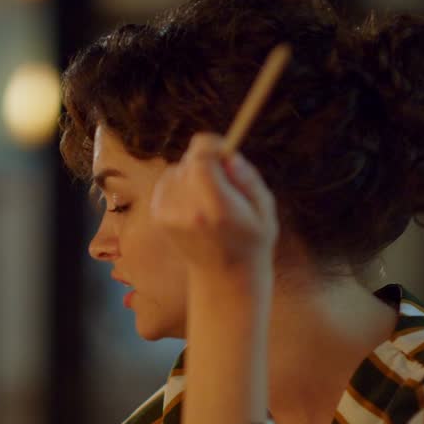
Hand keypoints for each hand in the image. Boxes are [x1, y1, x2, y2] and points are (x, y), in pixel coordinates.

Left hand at [150, 132, 278, 275]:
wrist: (224, 278)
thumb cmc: (251, 241)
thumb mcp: (264, 210)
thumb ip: (247, 178)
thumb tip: (228, 154)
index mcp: (217, 208)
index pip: (200, 156)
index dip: (213, 144)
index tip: (224, 151)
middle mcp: (188, 210)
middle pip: (190, 160)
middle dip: (207, 161)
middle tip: (224, 182)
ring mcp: (169, 214)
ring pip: (178, 169)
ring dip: (193, 174)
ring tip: (210, 199)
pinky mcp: (158, 216)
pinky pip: (168, 181)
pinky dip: (181, 185)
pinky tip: (195, 205)